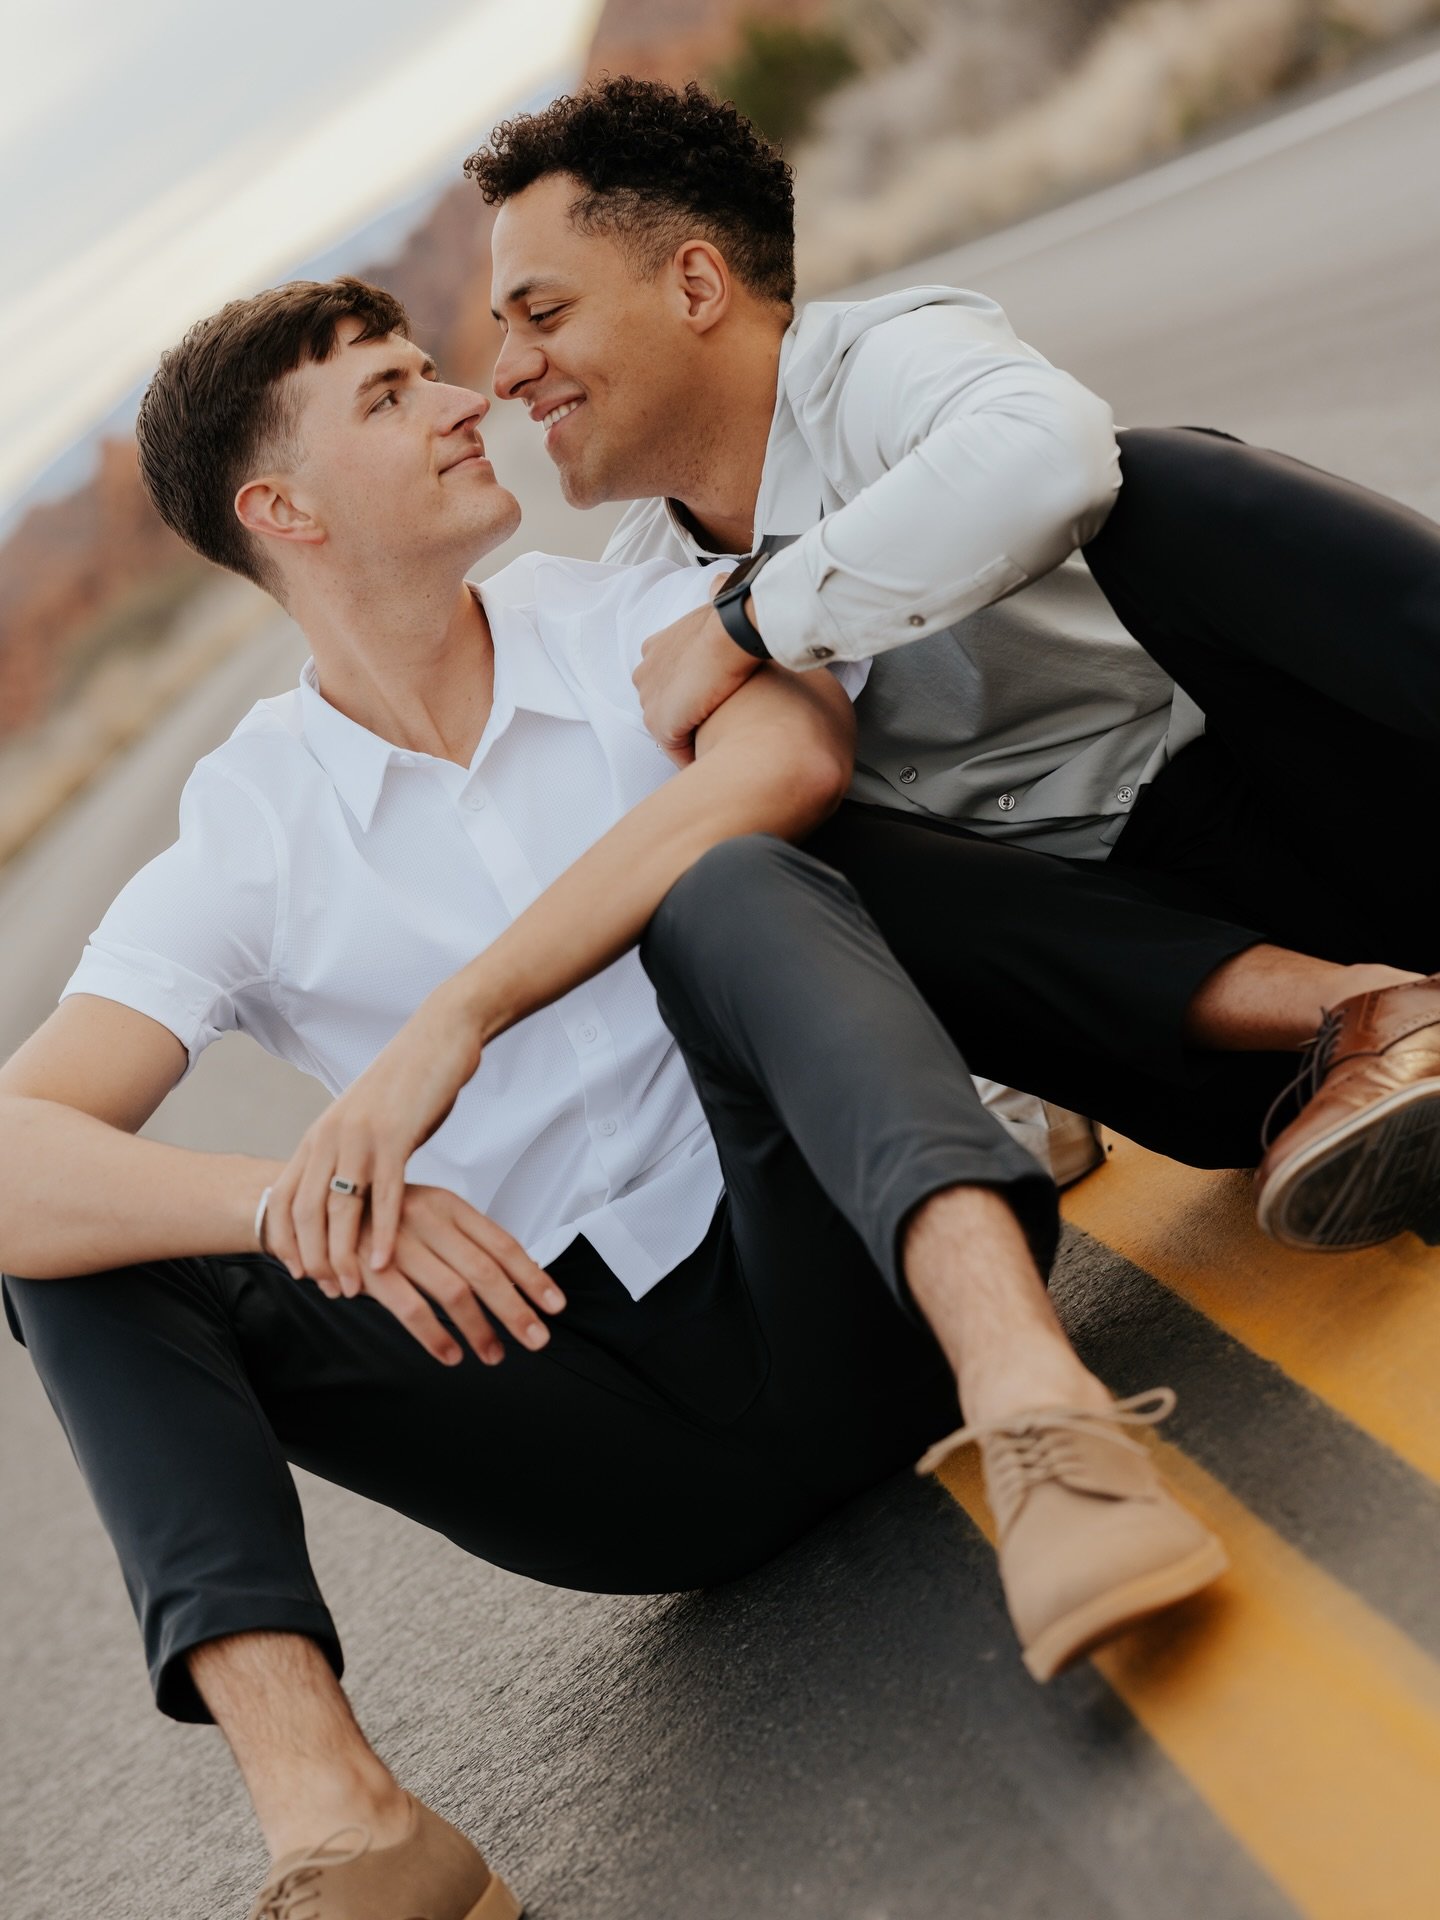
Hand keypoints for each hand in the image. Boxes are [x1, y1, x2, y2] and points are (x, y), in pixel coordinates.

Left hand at [266, 984, 486, 1290]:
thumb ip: (350, 1158)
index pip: (285, 1197)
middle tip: (328, 1290)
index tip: (299, 1273)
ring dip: (342, 1254)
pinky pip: (384, 1193)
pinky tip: (385, 1261)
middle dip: (313, 1256)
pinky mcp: (396, 1135)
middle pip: (306, 1210)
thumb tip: (347, 1197)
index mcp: (319, 1135)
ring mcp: (361, 1136)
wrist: (439, 1037)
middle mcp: (331, 1136)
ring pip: (339, 1208)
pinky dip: (381, 1232)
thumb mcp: (366, 1124)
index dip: (288, 1240)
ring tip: (351, 1288)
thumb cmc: (408, 1086)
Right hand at [352, 1185, 565, 1366]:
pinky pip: (410, 1308)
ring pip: (453, 1292)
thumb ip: (464, 1240)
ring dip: (479, 1328)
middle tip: (538, 1340)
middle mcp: (428, 1219)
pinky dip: (435, 1335)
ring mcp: (399, 1242)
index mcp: (448, 1205)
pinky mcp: (370, 1268)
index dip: (532, 1276)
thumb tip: (515, 1277)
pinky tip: (451, 1354)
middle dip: (516, 1309)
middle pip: (485, 1270)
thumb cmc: (382, 1216)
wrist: (317, 1205)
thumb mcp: (427, 1212)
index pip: (502, 1243)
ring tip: (495, 1355)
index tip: (555, 1305)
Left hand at [632, 592, 761, 767]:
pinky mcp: (660, 723)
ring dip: (690, 738)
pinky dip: (693, 756)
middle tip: (717, 728)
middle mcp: (644, 673)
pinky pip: (676, 749)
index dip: (689, 693)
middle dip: (686, 718)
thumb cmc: (730, 619)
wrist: (731, 633)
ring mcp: (650, 699)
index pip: (666, 680)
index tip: (712, 702)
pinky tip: (714, 756)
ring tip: (717, 746)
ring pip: (669, 730)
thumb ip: (710, 602)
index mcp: (655, 648)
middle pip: (664, 706)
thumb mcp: (713, 603)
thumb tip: (719, 581)